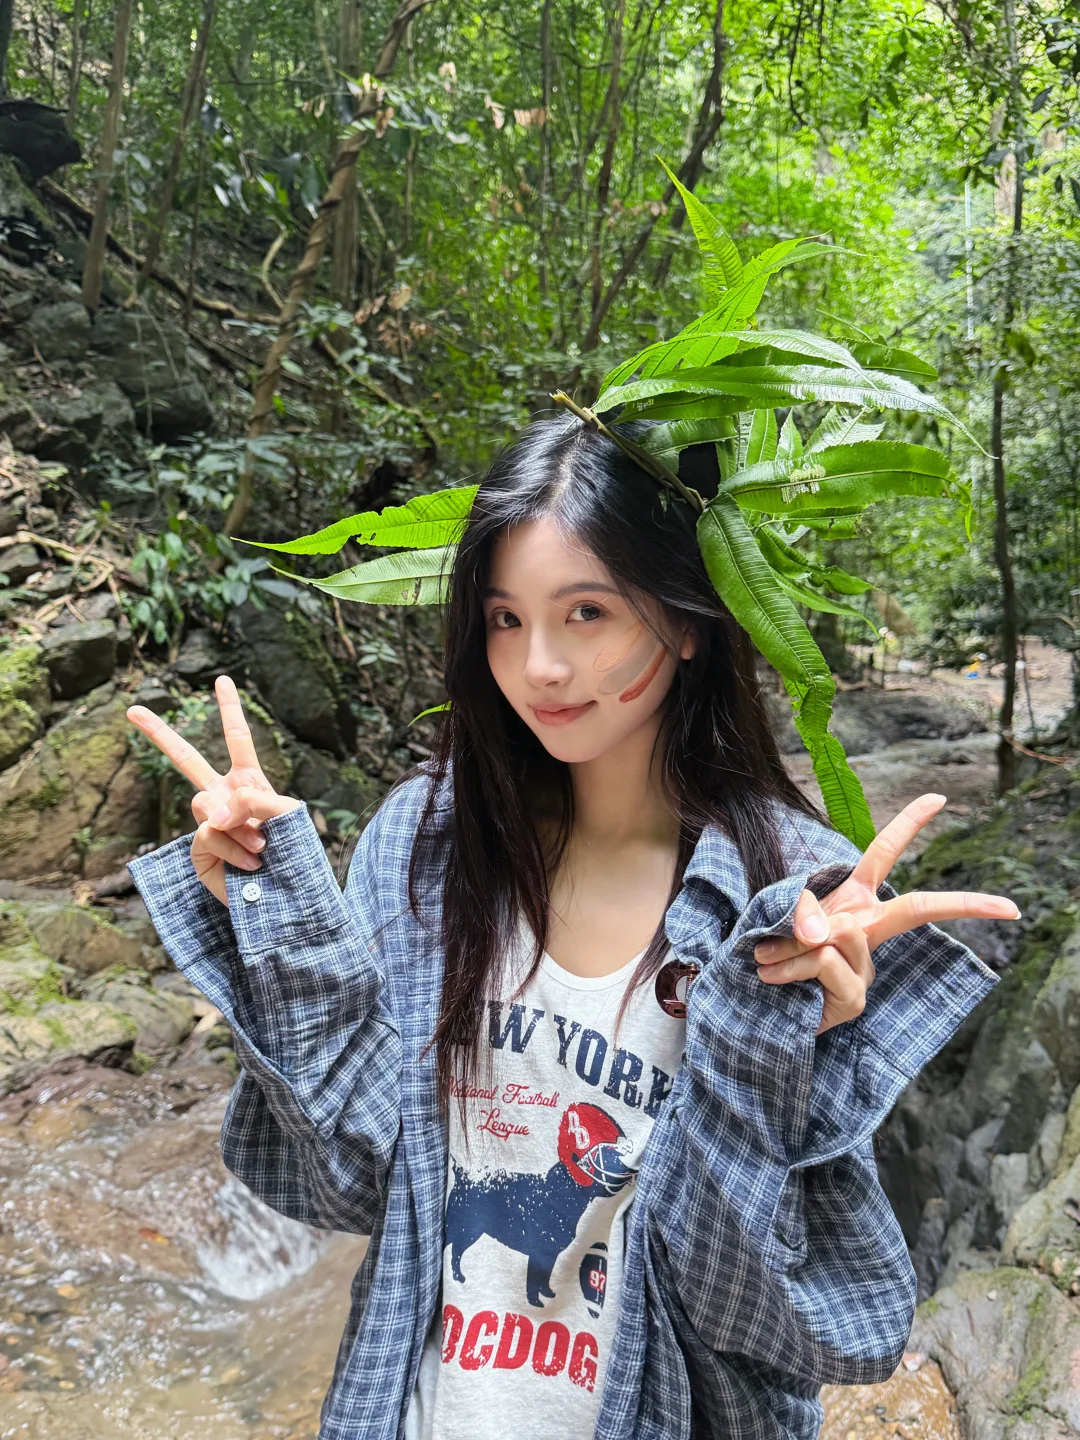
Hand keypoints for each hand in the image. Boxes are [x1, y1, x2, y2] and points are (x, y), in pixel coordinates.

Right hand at [126, 675, 302, 906]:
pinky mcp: (200, 850)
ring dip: (239, 825)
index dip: (229, 709)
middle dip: (159, 734)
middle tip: (132, 709)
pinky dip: (234, 847)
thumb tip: (210, 813)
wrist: (290, 895)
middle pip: (186, 759)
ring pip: (205, 804)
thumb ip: (251, 798)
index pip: (237, 739)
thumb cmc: (296, 851)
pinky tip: (251, 864)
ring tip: (261, 847)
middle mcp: (222, 798)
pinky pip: (209, 833)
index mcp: (248, 781)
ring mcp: (208, 824)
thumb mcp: (286, 812)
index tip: (222, 679)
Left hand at [752, 793, 1020, 1035]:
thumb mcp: (779, 919)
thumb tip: (824, 934)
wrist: (755, 1001)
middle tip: (1012, 908)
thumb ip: (801, 913)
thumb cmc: (773, 953)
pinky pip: (825, 963)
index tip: (938, 798)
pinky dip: (791, 965)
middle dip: (964, 904)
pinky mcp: (854, 999)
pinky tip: (773, 978)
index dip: (909, 824)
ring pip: (838, 936)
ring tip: (766, 959)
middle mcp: (866, 931)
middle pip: (916, 908)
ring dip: (793, 944)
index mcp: (854, 901)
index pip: (883, 854)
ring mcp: (866, 968)